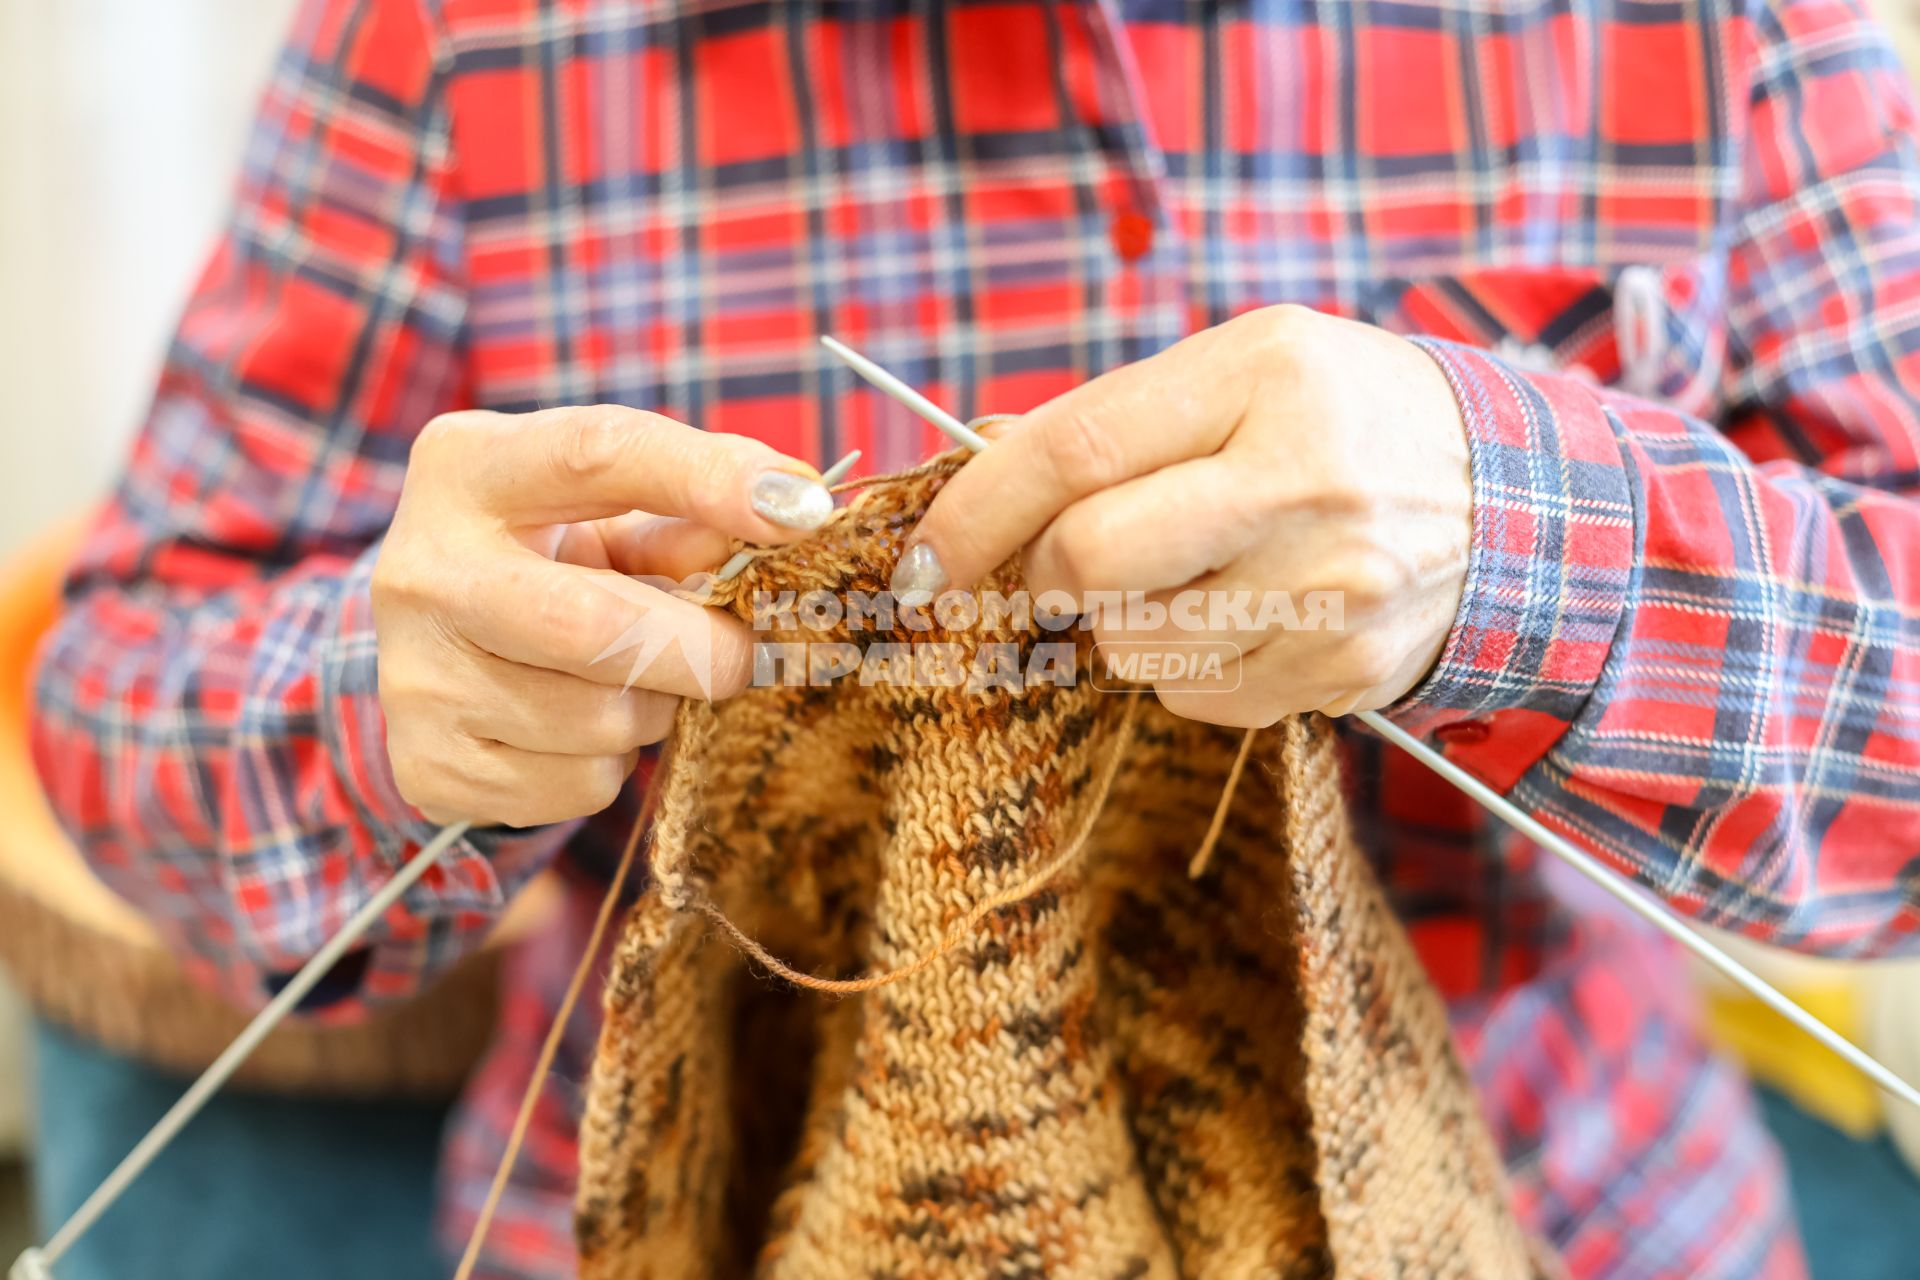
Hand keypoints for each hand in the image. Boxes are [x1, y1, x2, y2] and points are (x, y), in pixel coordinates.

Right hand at [372, 405, 832, 826]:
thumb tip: (794, 516)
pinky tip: (575, 729)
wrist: (430, 649)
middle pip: (594, 626)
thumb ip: (691, 508)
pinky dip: (607, 766)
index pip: (599, 454)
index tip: (802, 506)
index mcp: (468, 468)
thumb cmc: (548, 558)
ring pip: (600, 720)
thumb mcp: (604, 512)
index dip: (709, 478)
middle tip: (746, 655)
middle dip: (700, 649)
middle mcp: (422, 569)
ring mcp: (415, 677)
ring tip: (626, 681)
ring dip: (650, 710)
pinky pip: (578, 786)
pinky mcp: (430, 767)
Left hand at [898, 305, 1472, 725]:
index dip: (975, 511)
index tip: (921, 560)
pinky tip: (1244, 614)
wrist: (1510, 501)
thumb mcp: (1245, 369)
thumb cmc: (1342, 418)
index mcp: (1266, 375)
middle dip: (1048, 577)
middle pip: (1093, 565)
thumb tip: (977, 479)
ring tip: (1192, 574)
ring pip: (1132, 648)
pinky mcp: (1341, 674)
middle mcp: (1303, 484)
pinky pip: (1192, 697)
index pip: (1076, 451)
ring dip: (1121, 623)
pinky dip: (1185, 665)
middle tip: (1065, 566)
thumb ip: (1117, 421)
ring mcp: (1330, 591)